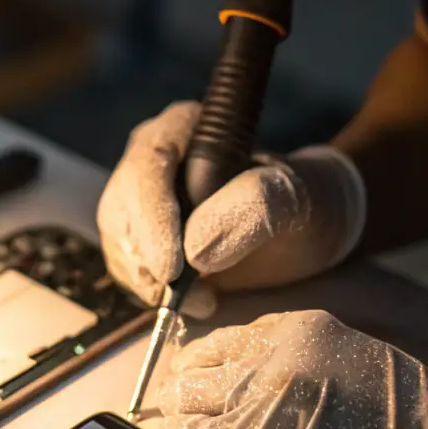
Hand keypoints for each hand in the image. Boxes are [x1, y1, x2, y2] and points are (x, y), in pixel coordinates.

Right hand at [96, 102, 366, 309]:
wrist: (309, 230)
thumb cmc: (305, 203)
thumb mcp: (295, 199)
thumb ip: (256, 206)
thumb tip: (196, 249)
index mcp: (184, 128)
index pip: (148, 165)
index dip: (152, 218)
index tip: (173, 268)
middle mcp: (152, 158)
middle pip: (121, 205)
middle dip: (146, 257)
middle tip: (185, 295)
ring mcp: (141, 198)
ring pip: (119, 239)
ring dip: (149, 281)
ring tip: (204, 299)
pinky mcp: (141, 237)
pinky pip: (128, 266)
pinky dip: (153, 292)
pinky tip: (196, 300)